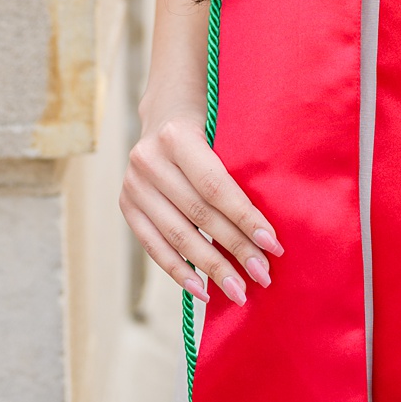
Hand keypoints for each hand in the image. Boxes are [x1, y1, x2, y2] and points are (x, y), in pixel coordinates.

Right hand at [121, 109, 282, 305]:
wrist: (165, 110)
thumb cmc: (210, 123)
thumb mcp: (225, 129)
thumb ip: (241, 167)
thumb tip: (270, 229)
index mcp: (175, 135)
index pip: (215, 187)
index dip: (245, 219)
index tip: (274, 246)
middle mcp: (147, 159)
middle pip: (199, 214)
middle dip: (235, 249)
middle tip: (264, 275)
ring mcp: (133, 183)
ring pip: (178, 235)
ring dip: (212, 267)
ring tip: (240, 291)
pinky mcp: (126, 203)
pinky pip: (153, 245)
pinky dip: (179, 271)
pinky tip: (203, 290)